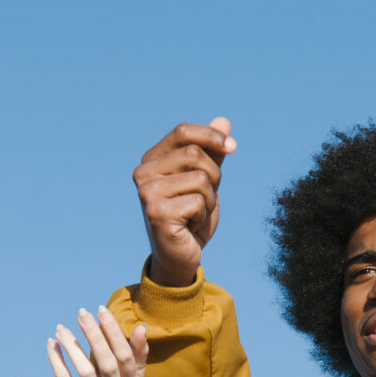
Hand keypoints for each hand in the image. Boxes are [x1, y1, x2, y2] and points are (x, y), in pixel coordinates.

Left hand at [49, 304, 149, 376]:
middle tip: (82, 313)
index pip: (124, 355)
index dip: (114, 333)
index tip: (101, 310)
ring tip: (61, 327)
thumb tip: (142, 326)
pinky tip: (52, 344)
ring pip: (84, 372)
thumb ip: (137, 354)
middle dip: (94, 336)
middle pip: (106, 363)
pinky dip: (57, 362)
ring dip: (72, 348)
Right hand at [133, 118, 235, 288]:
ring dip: (209, 200)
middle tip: (205, 197)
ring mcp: (147, 194)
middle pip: (195, 154)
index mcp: (151, 160)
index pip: (183, 132)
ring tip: (195, 214)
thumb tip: (223, 121)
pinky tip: (189, 226)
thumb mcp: (206, 179)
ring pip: (200, 179)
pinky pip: (198, 202)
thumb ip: (212, 152)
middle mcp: (143, 174)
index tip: (232, 148)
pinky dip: (202, 216)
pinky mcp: (157, 213)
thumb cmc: (191, 216)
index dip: (212, 136)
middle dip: (213, 176)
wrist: (181, 255)